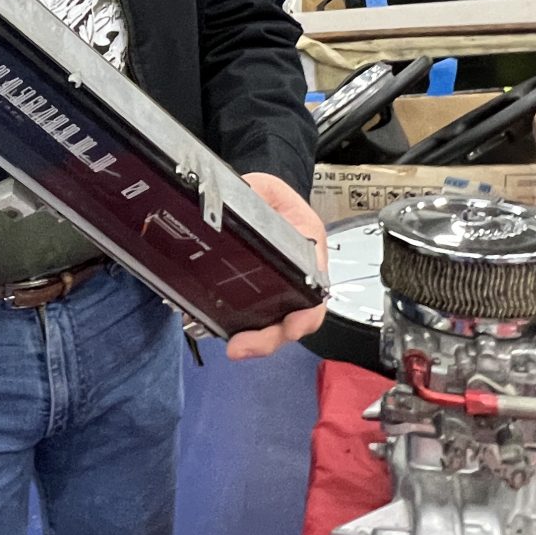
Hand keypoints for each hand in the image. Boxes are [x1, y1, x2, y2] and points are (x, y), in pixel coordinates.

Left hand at [227, 172, 328, 359]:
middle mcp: (299, 276)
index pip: (316, 289)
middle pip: (295, 320)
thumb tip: (246, 208)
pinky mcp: (256, 298)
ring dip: (255, 342)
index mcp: (309, 248)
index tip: (292, 327)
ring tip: (234, 346)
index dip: (306, 315)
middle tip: (242, 346)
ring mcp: (278, 291)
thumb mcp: (268, 188)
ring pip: (274, 327)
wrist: (256, 201)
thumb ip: (261, 196)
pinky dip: (239, 330)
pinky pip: (253, 321)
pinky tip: (219, 331)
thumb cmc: (268, 196)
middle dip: (270, 339)